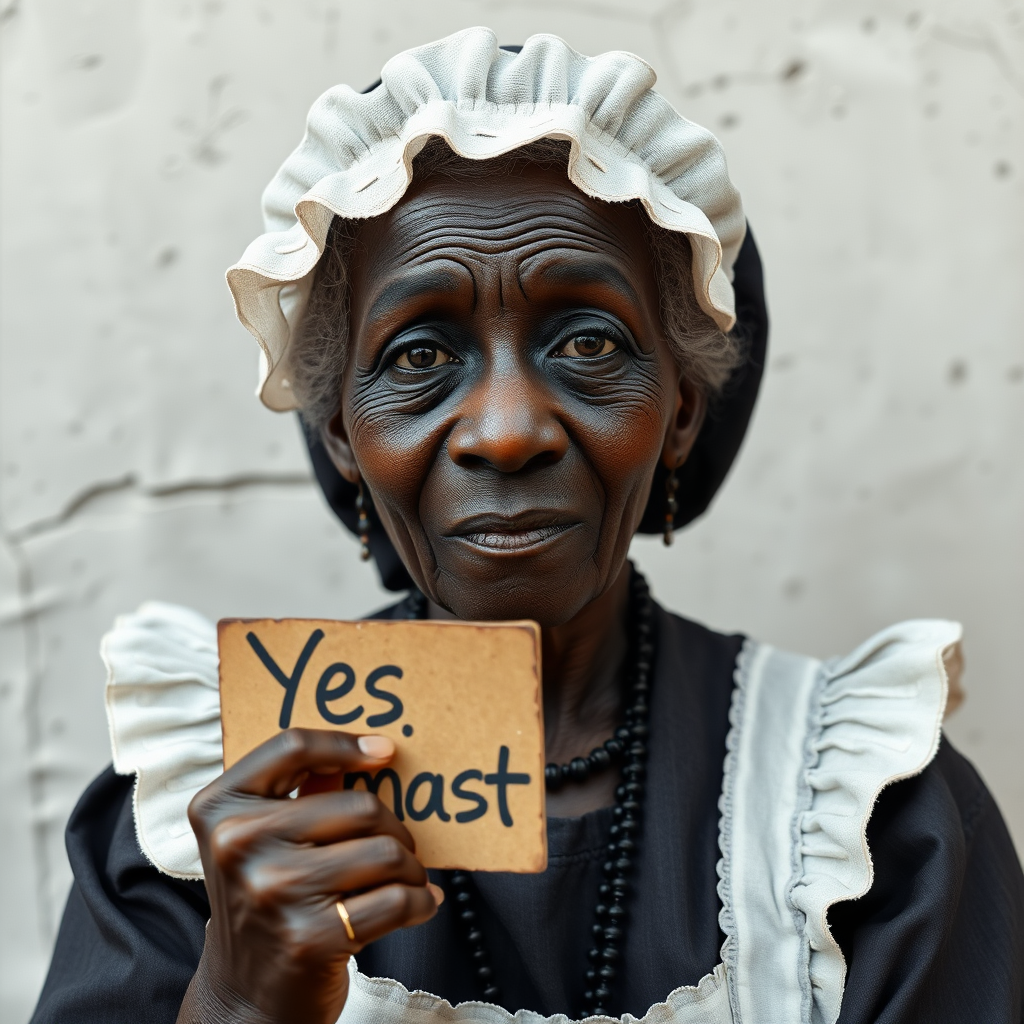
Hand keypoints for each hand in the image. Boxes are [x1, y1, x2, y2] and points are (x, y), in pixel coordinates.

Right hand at [176, 729, 441, 1023]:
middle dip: (396, 828)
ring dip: (412, 868)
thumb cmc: (266, 900)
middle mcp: (238, 844)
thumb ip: (300, 791)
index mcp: (221, 808)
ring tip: (408, 879)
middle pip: (359, 805)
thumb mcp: (260, 839)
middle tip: (401, 846)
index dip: (345, 744)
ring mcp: (272, 891)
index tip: (384, 752)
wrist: (244, 996)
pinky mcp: (308, 937)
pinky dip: (420, 902)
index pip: (292, 746)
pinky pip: (395, 899)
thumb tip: (371, 749)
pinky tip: (419, 904)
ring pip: (386, 852)